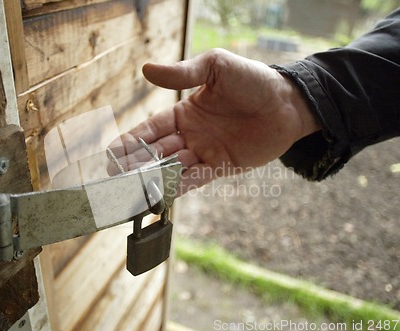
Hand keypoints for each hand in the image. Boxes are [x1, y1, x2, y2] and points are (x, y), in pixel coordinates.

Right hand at [110, 49, 319, 193]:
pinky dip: (178, 187)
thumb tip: (146, 70)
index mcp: (184, 112)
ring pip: (172, 169)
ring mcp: (205, 152)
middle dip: (134, 165)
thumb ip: (183, 72)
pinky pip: (196, 179)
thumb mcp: (215, 67)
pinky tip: (160, 195)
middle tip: (113, 178)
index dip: (130, 141)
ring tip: (129, 191)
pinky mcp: (222, 167)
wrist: (288, 102)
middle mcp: (191, 134)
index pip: (151, 129)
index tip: (111, 154)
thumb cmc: (252, 79)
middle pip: (156, 153)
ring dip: (151, 180)